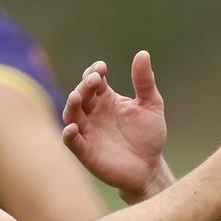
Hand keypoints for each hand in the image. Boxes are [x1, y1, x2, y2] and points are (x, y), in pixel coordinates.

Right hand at [62, 50, 170, 201]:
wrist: (150, 167)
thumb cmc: (149, 136)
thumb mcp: (151, 105)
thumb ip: (144, 82)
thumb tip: (142, 53)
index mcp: (106, 99)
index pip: (94, 80)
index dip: (95, 72)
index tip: (102, 68)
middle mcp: (93, 113)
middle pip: (81, 94)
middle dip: (85, 86)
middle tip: (95, 79)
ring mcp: (87, 132)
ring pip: (71, 115)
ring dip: (72, 105)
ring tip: (77, 96)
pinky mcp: (86, 152)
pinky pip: (72, 142)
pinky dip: (69, 135)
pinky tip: (72, 128)